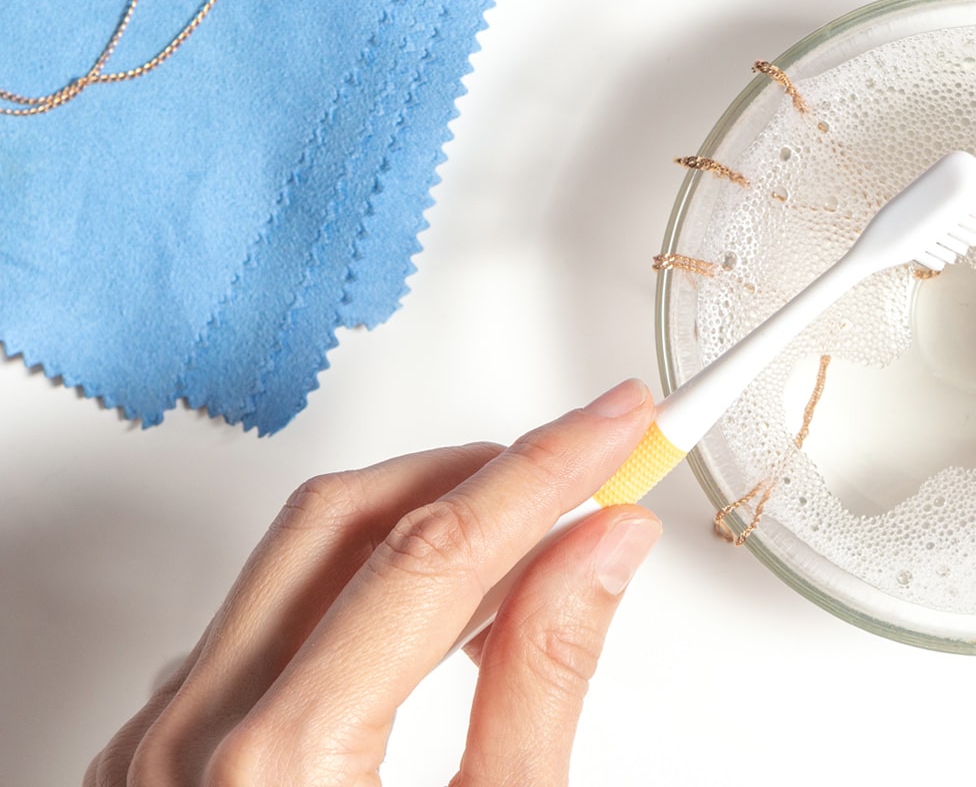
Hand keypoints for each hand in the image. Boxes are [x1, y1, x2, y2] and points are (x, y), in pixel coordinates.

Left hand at [86, 380, 661, 786]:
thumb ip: (542, 685)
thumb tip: (600, 547)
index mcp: (283, 762)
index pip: (438, 554)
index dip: (546, 470)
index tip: (621, 425)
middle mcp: (193, 738)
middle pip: (347, 520)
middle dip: (479, 470)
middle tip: (586, 457)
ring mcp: (156, 746)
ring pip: (291, 561)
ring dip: (417, 523)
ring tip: (527, 541)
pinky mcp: (151, 756)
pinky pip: (252, 624)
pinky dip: (352, 592)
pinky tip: (425, 618)